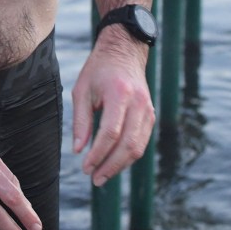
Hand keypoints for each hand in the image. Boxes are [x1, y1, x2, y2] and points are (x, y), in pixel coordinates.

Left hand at [71, 32, 154, 185]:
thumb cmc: (99, 69)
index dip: (98, 154)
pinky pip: (141, 141)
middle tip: (94, 179)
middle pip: (128, 145)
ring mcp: (148, 110)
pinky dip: (128, 155)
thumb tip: (79, 150)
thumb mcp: (82, 89)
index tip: (85, 167)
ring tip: (102, 174)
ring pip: (138, 147)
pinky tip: (113, 162)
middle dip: (110, 166)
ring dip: (120, 165)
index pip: (111, 133)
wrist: (124, 51)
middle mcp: (138, 103)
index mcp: (120, 94)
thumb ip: (81, 121)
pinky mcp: (151, 115)